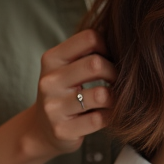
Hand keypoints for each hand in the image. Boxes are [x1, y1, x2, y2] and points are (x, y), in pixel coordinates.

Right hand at [21, 29, 116, 158]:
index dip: (108, 46)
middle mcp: (49, 81)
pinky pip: (100, 119)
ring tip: (114, 98)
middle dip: (114, 72)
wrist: (41, 130)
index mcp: (52, 59)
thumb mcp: (66, 67)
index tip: (110, 58)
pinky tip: (108, 114)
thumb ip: (87, 51)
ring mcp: (54, 107)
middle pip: (96, 64)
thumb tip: (122, 34)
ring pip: (100, 94)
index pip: (89, 37)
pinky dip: (111, 116)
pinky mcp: (62, 130)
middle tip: (117, 80)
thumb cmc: (64, 92)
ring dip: (115, 96)